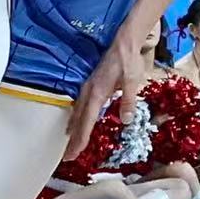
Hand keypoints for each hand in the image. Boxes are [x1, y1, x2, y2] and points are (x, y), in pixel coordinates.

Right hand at [63, 33, 144, 160]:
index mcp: (98, 93)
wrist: (123, 42)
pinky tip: (76, 120)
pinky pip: (79, 104)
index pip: (87, 120)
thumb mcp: (132, 81)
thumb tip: (125, 120)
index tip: (75, 153)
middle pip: (78, 119)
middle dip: (73, 139)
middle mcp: (89, 91)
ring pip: (76, 112)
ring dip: (73, 128)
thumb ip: (128, 100)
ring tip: (68, 142)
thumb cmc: (128, 61)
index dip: (81, 138)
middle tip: (67, 156)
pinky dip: (76, 117)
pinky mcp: (91, 84)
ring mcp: (88, 87)